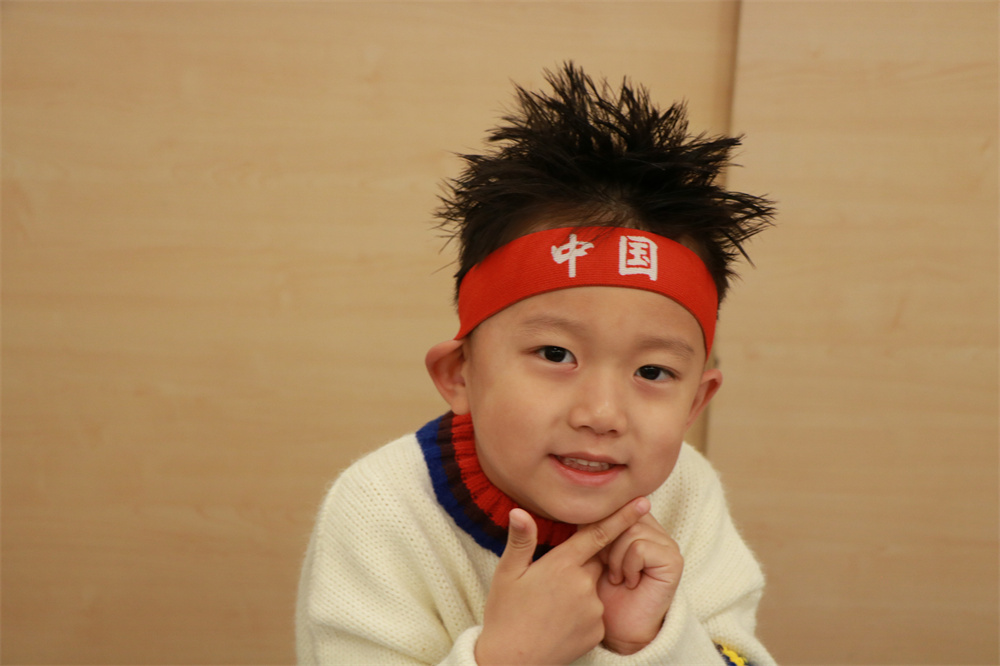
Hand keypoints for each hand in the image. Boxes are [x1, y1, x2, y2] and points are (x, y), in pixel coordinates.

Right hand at [475, 498, 650, 665]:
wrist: (513, 662)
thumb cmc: (505, 614)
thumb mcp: (507, 573)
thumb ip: (521, 540)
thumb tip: (519, 511)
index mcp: (562, 565)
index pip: (598, 534)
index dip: (622, 517)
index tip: (642, 502)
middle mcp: (583, 585)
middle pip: (594, 561)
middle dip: (580, 564)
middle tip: (551, 581)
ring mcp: (593, 609)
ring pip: (594, 588)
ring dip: (579, 590)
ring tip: (549, 606)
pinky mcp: (598, 630)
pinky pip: (595, 612)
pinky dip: (582, 612)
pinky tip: (559, 621)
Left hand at [596, 512, 683, 654]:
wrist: (617, 629)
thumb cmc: (602, 591)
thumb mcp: (594, 550)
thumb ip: (597, 525)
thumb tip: (588, 503)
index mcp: (637, 524)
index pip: (617, 505)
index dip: (600, 526)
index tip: (596, 551)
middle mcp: (655, 530)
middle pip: (623, 515)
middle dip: (606, 543)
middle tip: (607, 567)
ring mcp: (667, 544)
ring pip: (631, 530)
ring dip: (615, 558)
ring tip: (618, 577)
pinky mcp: (673, 560)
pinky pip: (639, 548)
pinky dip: (628, 567)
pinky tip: (631, 583)